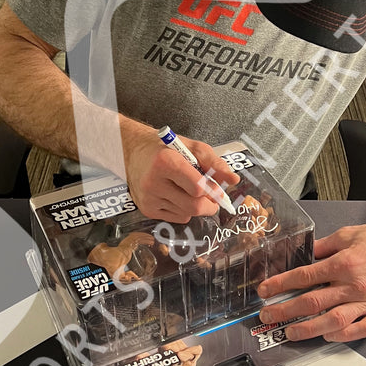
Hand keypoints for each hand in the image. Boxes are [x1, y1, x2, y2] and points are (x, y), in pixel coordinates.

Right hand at [121, 124, 238, 222]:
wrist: (132, 152)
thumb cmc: (166, 148)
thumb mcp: (191, 147)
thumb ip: (214, 163)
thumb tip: (234, 180)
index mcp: (166, 162)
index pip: (197, 187)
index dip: (213, 190)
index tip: (217, 187)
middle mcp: (154, 182)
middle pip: (194, 206)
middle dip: (210, 205)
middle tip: (214, 198)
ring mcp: (149, 198)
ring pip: (187, 214)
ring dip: (196, 206)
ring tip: (190, 191)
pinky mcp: (146, 210)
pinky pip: (177, 217)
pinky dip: (185, 210)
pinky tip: (178, 195)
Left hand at [256, 213, 365, 341]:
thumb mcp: (349, 234)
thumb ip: (324, 247)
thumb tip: (302, 255)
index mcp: (345, 263)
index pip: (304, 277)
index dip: (280, 285)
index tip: (265, 291)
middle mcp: (355, 285)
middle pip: (313, 302)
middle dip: (285, 310)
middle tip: (268, 316)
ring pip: (333, 321)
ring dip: (308, 329)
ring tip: (291, 332)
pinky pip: (361, 330)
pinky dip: (343, 335)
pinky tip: (327, 335)